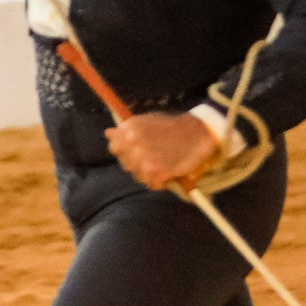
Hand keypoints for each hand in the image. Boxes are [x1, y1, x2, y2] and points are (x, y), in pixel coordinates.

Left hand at [107, 112, 222, 191]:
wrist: (197, 133)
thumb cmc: (172, 127)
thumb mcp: (146, 121)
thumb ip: (126, 130)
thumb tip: (108, 133)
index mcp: (129, 129)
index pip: (114, 148)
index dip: (125, 152)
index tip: (136, 152)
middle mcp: (133, 143)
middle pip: (126, 164)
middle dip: (138, 164)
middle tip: (156, 157)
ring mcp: (144, 158)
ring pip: (138, 175)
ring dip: (149, 174)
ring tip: (163, 164)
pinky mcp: (157, 172)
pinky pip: (152, 184)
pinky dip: (160, 182)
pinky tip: (169, 172)